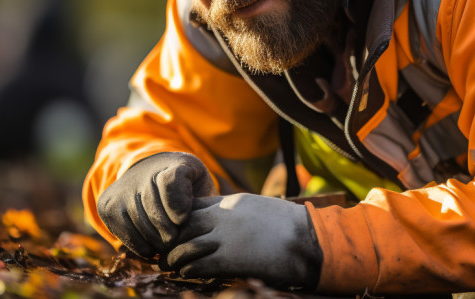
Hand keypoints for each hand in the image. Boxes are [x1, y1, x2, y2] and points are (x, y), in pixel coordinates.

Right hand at [96, 152, 216, 260]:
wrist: (149, 175)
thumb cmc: (184, 186)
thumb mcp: (198, 183)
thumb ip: (199, 194)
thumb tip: (181, 218)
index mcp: (172, 163)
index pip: (172, 183)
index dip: (180, 206)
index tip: (183, 219)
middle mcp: (141, 174)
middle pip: (158, 215)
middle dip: (172, 233)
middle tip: (178, 239)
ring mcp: (121, 190)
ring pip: (143, 228)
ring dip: (158, 243)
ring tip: (167, 243)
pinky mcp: (107, 207)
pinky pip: (127, 236)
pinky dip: (142, 247)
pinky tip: (152, 246)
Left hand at [166, 193, 321, 288]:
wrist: (309, 240)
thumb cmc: (289, 227)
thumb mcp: (258, 208)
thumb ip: (237, 212)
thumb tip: (224, 220)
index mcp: (232, 202)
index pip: (192, 205)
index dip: (179, 219)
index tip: (175, 230)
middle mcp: (224, 216)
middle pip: (183, 224)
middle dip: (171, 238)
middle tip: (164, 250)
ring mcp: (226, 237)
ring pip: (185, 246)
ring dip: (174, 258)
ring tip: (170, 265)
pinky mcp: (231, 259)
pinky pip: (198, 264)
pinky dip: (188, 269)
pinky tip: (187, 273)